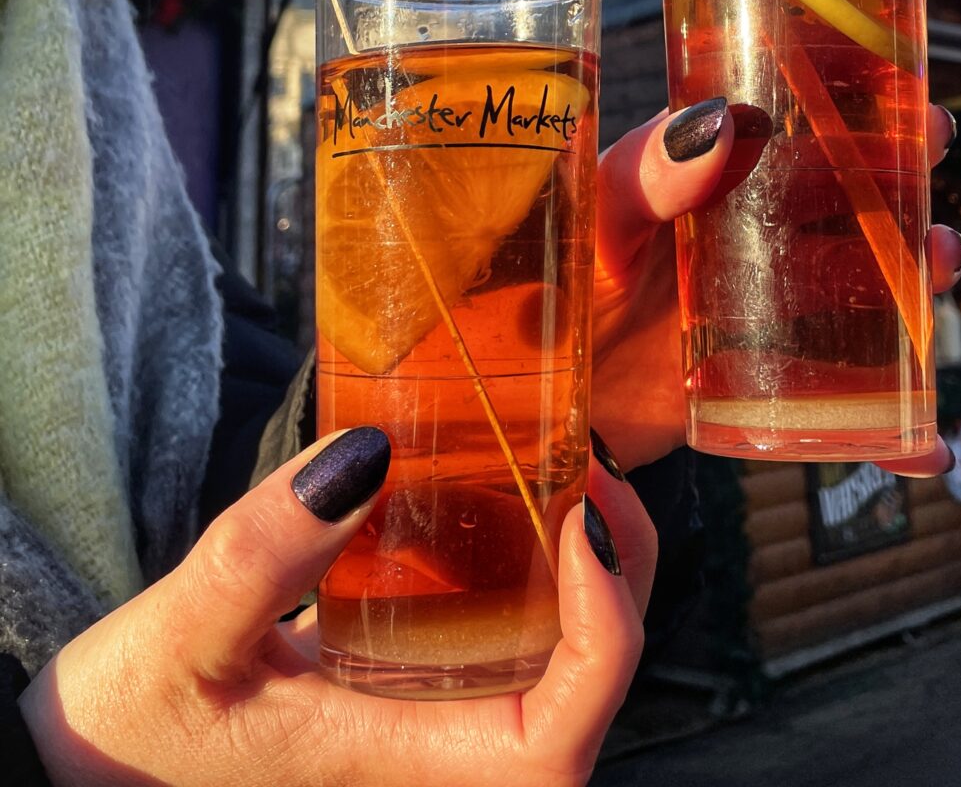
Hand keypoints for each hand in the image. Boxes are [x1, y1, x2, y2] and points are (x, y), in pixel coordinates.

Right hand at [20, 433, 654, 786]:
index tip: (586, 519)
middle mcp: (439, 758)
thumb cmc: (128, 731)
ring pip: (555, 657)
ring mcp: (427, 726)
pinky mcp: (407, 692)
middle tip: (589, 458)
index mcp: (406, 769)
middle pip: (587, 686)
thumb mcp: (181, 636)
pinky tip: (499, 492)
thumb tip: (366, 455)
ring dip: (583, 562)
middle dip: (618, 573)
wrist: (92, 764)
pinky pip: (502, 634)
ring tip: (562, 457)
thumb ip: (264, 552)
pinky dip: (527, 563)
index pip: (559, 741)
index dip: (607, 636)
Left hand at [593, 101, 960, 474]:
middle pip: (844, 197)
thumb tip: (721, 121)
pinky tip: (924, 448)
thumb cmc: (557, 286)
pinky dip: (889, 433)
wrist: (540, 397)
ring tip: (943, 259)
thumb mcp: (596, 215)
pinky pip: (838, 405)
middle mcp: (746, 236)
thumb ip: (644, 172)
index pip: (788, 122)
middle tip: (937, 143)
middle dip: (900, 173)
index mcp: (706, 176)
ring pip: (860, 284)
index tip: (895, 75)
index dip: (845, 96)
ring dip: (913, 273)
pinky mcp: (763, 384)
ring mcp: (762, 310)